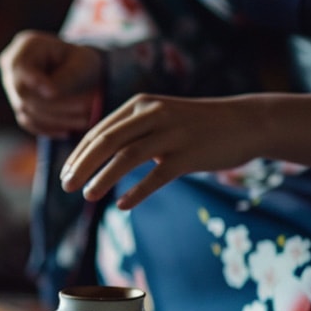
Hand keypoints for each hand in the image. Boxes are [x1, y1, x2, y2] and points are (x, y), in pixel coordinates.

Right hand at [0, 31, 102, 137]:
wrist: (77, 70)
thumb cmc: (81, 61)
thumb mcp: (81, 62)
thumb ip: (65, 77)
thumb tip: (49, 95)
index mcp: (26, 46)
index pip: (21, 67)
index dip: (35, 81)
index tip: (53, 92)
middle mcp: (12, 67)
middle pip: (23, 93)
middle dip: (55, 105)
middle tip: (85, 110)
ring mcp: (11, 88)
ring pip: (26, 110)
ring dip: (56, 120)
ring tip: (85, 121)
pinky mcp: (18, 106)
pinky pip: (28, 122)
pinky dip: (48, 129)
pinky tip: (68, 131)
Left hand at [59, 92, 310, 209]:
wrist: (246, 121)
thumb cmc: (196, 124)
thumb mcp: (160, 117)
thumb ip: (130, 131)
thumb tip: (95, 155)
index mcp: (140, 105)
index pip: (99, 131)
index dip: (78, 155)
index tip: (65, 174)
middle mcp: (153, 115)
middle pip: (106, 141)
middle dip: (81, 165)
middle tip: (65, 186)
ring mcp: (172, 134)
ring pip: (127, 156)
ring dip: (103, 178)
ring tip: (87, 196)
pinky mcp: (189, 154)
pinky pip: (157, 175)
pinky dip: (137, 191)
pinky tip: (122, 205)